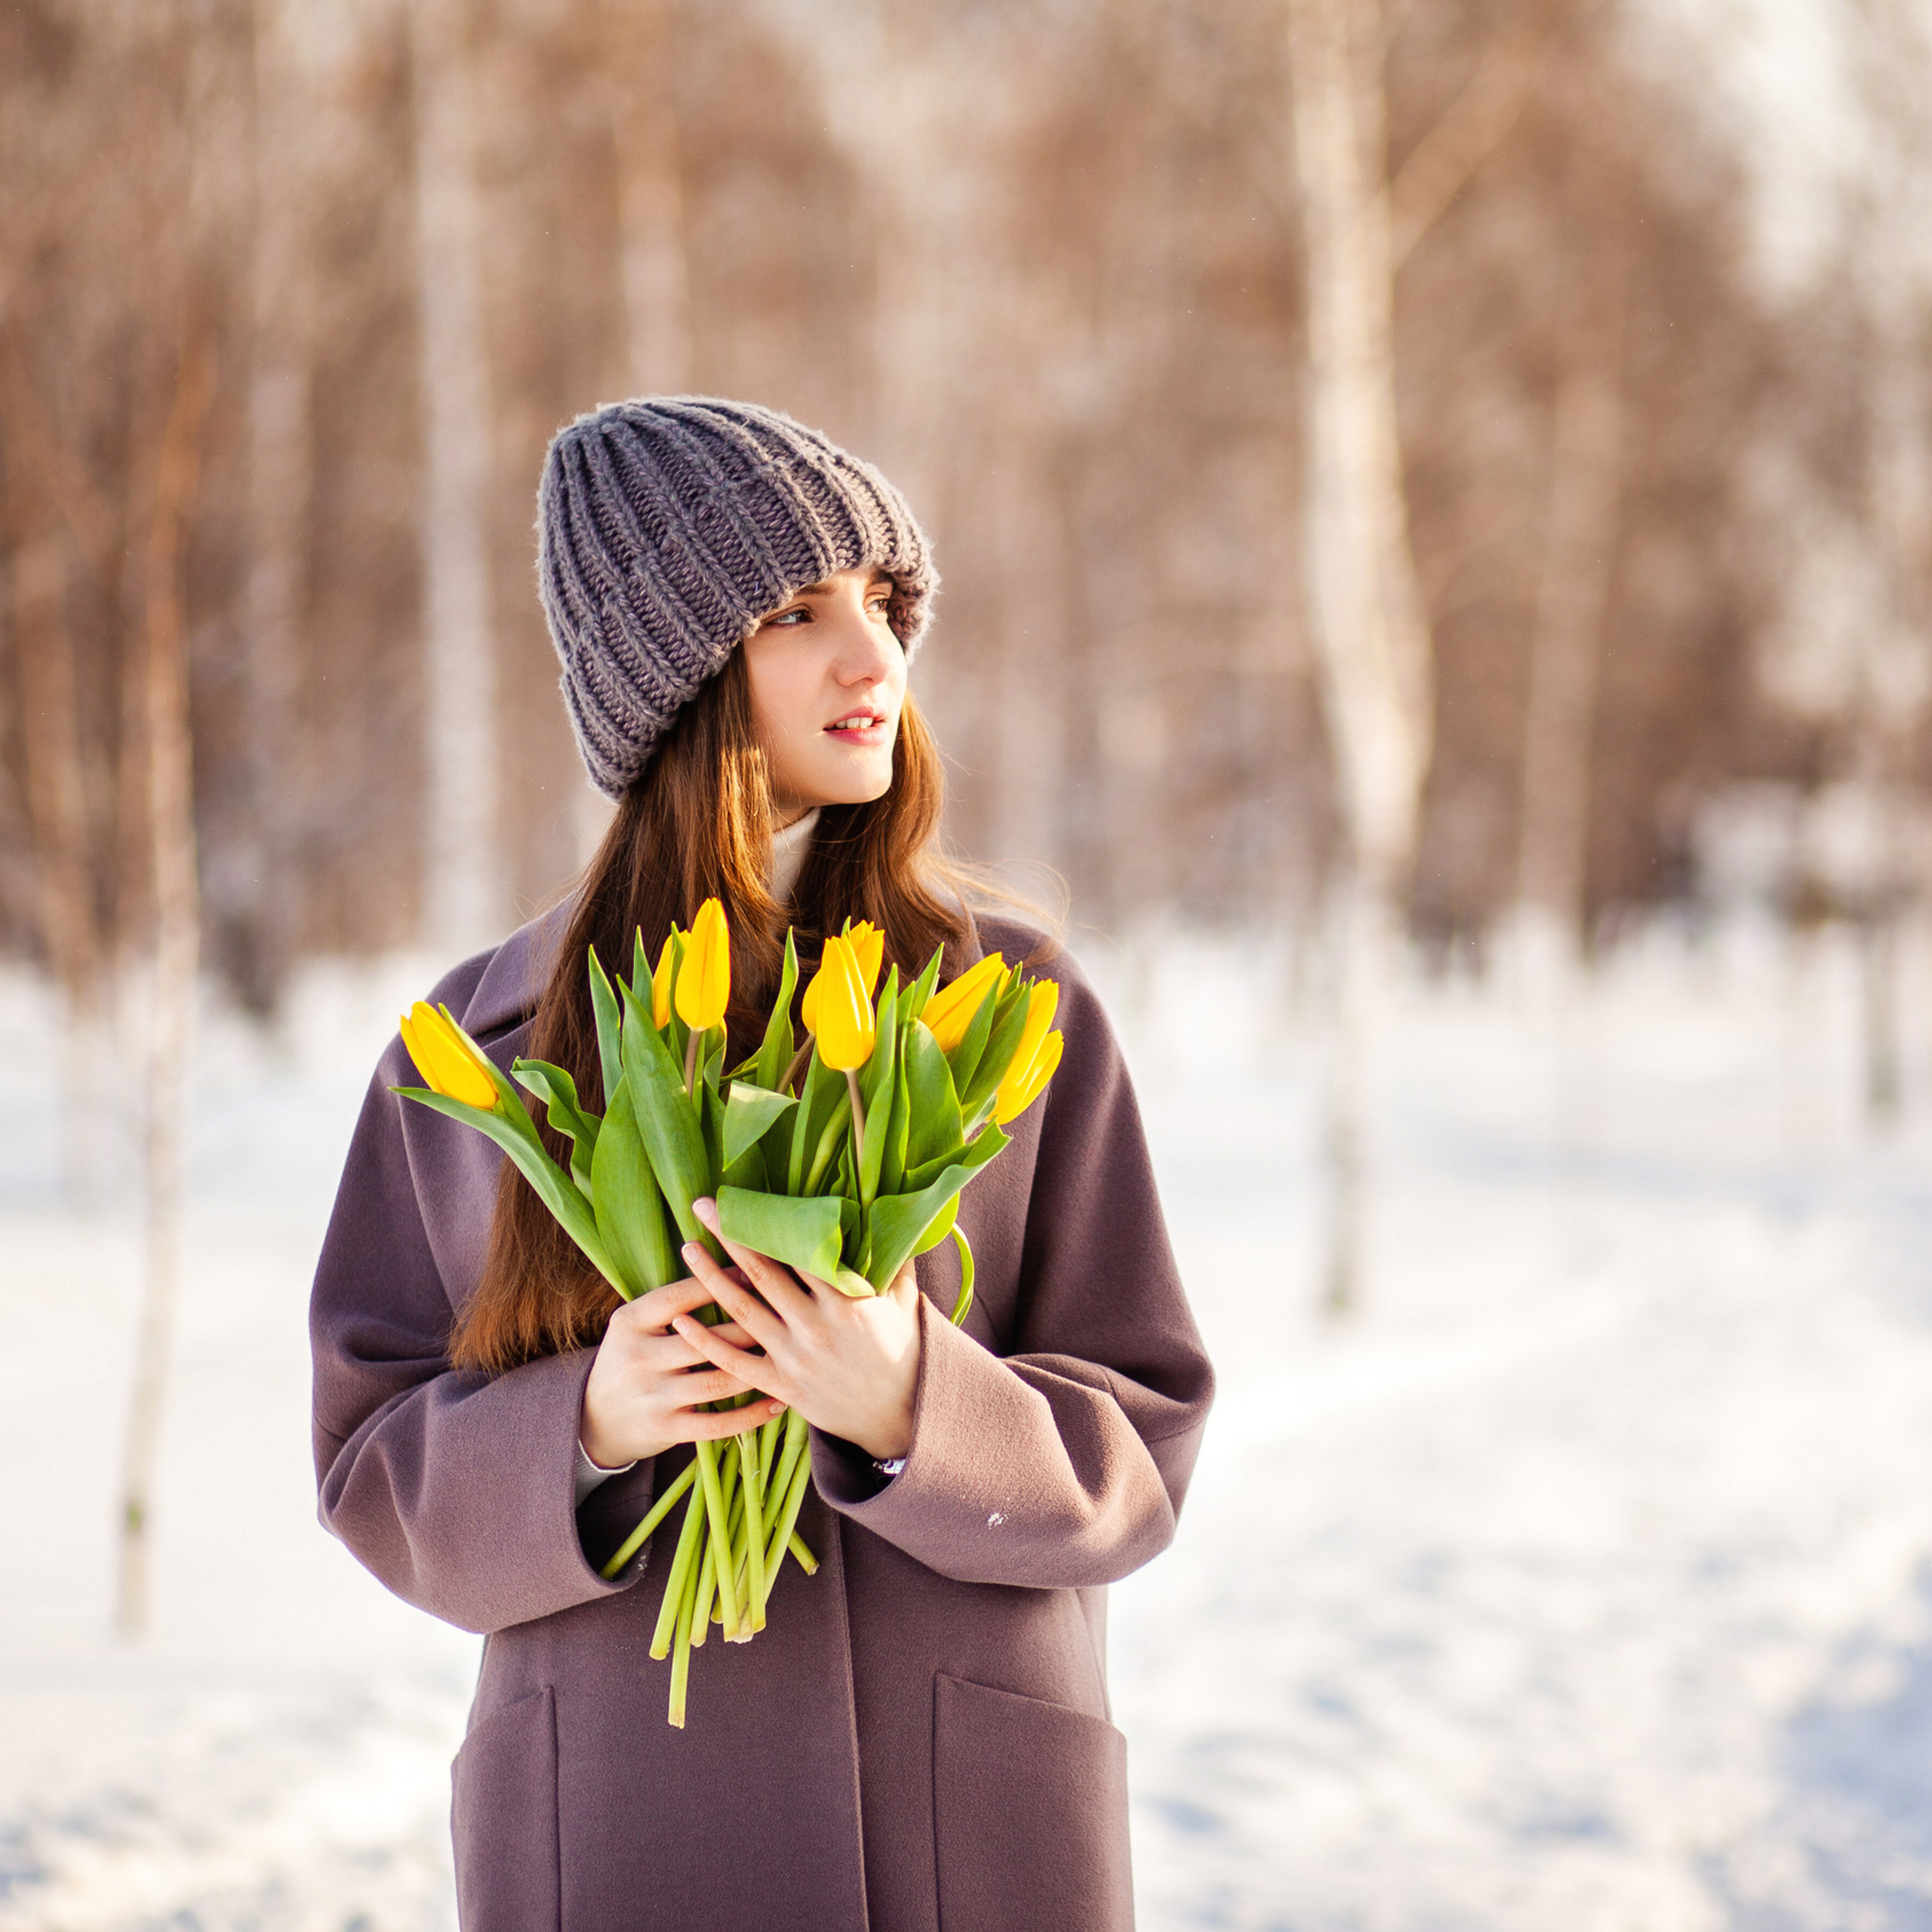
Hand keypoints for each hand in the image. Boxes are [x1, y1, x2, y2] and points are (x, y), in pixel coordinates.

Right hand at [579, 1277, 786, 1467]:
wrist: (594, 1420)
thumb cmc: (629, 1359)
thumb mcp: (635, 1325)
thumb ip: (672, 1303)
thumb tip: (732, 1267)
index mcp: (629, 1322)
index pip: (679, 1297)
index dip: (717, 1282)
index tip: (753, 1272)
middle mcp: (639, 1358)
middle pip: (706, 1340)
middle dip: (750, 1327)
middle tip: (786, 1315)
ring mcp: (652, 1397)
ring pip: (717, 1382)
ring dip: (757, 1370)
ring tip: (788, 1357)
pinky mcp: (666, 1430)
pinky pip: (717, 1424)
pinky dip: (751, 1415)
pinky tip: (777, 1403)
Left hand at [673, 1197, 922, 1462]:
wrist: (901, 1414)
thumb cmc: (903, 1349)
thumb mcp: (904, 1299)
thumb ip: (894, 1258)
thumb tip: (890, 1214)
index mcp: (847, 1300)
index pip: (800, 1251)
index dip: (770, 1222)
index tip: (745, 1198)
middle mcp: (815, 1326)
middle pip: (763, 1272)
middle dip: (730, 1236)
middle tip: (702, 1206)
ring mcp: (795, 1358)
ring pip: (742, 1311)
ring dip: (710, 1278)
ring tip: (688, 1249)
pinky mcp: (782, 1386)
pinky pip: (735, 1363)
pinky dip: (706, 1342)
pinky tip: (681, 1321)